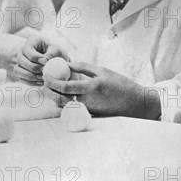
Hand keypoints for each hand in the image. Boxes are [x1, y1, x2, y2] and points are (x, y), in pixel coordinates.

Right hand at [13, 36, 67, 84]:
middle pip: (20, 60)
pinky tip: (41, 82)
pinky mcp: (20, 73)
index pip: (28, 50)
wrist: (56, 60)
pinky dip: (31, 82)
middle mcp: (22, 51)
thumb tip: (45, 62)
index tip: (46, 62)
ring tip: (42, 77)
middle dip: (34, 67)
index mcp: (31, 42)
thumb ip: (51, 55)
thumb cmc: (56, 53)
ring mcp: (20, 62)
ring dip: (30, 76)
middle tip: (44, 71)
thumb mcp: (56, 51)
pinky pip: (21, 79)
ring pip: (17, 71)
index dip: (36, 58)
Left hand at [44, 62, 161, 119]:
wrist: (135, 103)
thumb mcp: (103, 71)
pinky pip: (73, 111)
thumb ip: (84, 67)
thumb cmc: (121, 84)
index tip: (45, 77)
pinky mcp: (90, 116)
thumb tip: (68, 64)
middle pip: (61, 100)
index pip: (65, 87)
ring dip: (55, 99)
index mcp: (90, 88)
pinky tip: (62, 97)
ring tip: (50, 90)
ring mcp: (89, 110)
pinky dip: (64, 105)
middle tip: (44, 84)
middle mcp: (87, 101)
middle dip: (49, 92)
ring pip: (65, 107)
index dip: (52, 83)